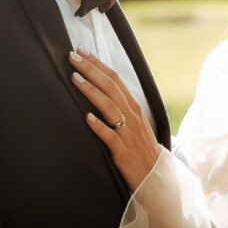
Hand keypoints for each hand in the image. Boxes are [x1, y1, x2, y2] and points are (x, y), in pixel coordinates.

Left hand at [69, 48, 160, 190]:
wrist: (154, 176)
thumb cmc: (139, 147)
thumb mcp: (133, 122)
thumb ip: (119, 106)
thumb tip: (101, 89)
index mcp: (133, 106)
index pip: (115, 79)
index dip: (98, 64)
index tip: (82, 52)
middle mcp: (131, 115)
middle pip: (110, 87)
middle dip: (90, 70)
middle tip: (72, 57)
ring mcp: (127, 132)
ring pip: (109, 107)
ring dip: (91, 91)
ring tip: (74, 79)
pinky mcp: (122, 151)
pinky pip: (110, 136)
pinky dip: (99, 126)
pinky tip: (87, 117)